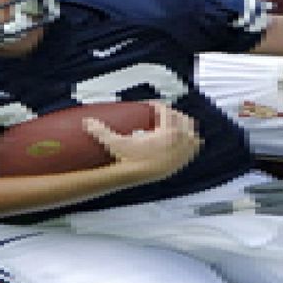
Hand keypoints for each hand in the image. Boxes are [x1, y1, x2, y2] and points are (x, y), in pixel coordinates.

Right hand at [83, 102, 201, 178]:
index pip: (165, 110)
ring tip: (173, 124)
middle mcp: (179, 139)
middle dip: (171, 113)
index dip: (156, 105)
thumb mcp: (116, 143)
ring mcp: (185, 149)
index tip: (150, 106)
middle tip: (161, 114)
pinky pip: (195, 144)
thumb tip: (86, 121)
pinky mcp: (185, 158)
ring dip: (184, 125)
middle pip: (181, 117)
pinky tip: (184, 138)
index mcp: (167, 131)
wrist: (139, 177)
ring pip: (191, 129)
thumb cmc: (129, 161)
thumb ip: (101, 131)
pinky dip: (191, 140)